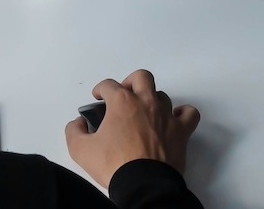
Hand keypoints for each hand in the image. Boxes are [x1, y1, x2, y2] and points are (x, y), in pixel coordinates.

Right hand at [65, 69, 198, 187]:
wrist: (143, 185)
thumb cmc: (113, 164)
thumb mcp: (80, 149)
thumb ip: (74, 131)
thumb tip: (79, 123)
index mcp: (122, 102)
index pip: (108, 85)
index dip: (100, 89)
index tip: (97, 98)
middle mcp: (146, 102)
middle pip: (141, 77)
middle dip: (130, 82)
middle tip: (123, 96)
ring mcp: (166, 116)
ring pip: (162, 95)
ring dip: (152, 100)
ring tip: (144, 113)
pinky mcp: (182, 132)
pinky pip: (189, 113)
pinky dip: (182, 114)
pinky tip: (173, 120)